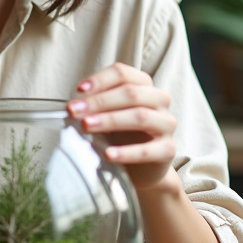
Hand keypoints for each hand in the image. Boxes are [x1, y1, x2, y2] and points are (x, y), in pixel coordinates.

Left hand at [68, 63, 176, 190]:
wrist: (141, 168)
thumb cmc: (122, 135)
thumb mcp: (107, 115)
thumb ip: (94, 107)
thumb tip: (73, 106)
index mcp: (144, 86)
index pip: (123, 74)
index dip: (100, 80)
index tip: (78, 90)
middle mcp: (159, 100)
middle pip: (131, 93)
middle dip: (99, 101)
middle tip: (74, 111)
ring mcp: (166, 124)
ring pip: (140, 116)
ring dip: (110, 120)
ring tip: (86, 126)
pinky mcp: (168, 150)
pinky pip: (148, 150)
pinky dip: (126, 152)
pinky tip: (109, 154)